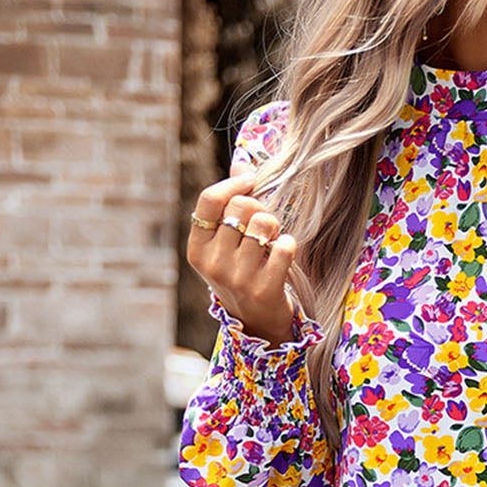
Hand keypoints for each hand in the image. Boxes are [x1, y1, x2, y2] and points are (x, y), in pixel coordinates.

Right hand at [186, 165, 297, 345]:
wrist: (258, 323)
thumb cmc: (242, 272)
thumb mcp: (226, 243)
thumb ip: (230, 203)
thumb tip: (242, 163)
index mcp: (197, 249)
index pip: (210, 199)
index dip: (234, 184)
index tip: (251, 182)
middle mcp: (213, 264)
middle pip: (241, 207)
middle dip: (259, 207)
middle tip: (264, 224)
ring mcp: (238, 279)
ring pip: (264, 223)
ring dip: (275, 227)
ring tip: (271, 242)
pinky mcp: (264, 290)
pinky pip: (284, 246)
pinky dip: (288, 244)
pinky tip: (282, 255)